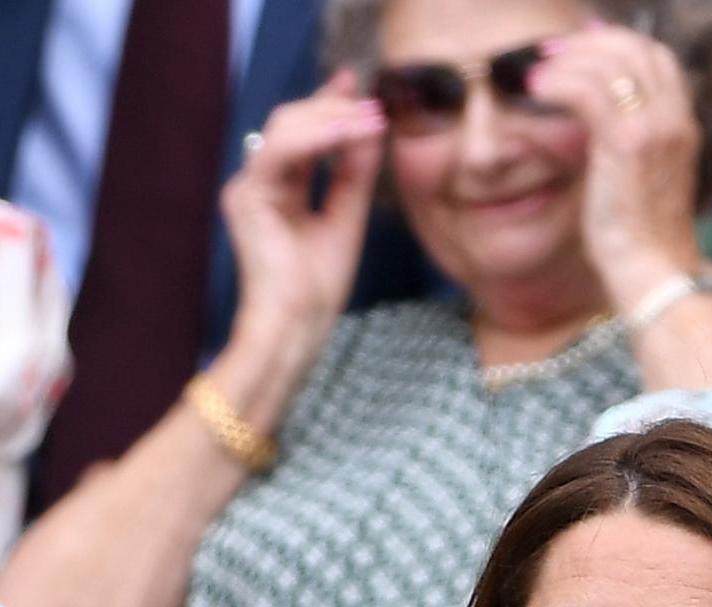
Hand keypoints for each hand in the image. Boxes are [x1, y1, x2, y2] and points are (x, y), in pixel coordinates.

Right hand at [221, 73, 385, 370]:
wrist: (296, 326)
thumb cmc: (318, 289)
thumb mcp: (346, 221)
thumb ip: (353, 177)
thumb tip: (370, 133)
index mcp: (279, 189)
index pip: (303, 134)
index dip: (328, 105)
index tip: (359, 86)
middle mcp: (259, 182)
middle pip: (291, 123)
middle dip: (334, 107)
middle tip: (375, 104)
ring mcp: (248, 187)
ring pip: (284, 129)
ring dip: (331, 118)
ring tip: (371, 117)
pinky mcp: (247, 197)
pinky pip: (280, 152)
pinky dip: (316, 139)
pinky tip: (347, 133)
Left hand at [532, 22, 703, 311]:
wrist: (654, 274)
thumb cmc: (640, 241)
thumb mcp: (640, 180)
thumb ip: (626, 140)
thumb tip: (591, 109)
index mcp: (683, 129)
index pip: (657, 59)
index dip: (616, 43)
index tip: (577, 51)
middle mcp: (676, 122)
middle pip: (636, 50)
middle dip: (588, 43)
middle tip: (550, 55)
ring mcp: (656, 129)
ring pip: (610, 63)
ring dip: (567, 61)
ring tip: (536, 75)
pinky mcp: (627, 142)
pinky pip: (588, 89)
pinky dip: (558, 81)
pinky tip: (537, 90)